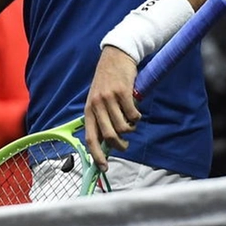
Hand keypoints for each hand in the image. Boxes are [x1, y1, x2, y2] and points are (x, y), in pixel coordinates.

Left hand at [83, 47, 141, 171]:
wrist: (115, 57)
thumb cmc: (107, 83)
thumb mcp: (98, 101)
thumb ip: (101, 119)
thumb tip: (106, 144)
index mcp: (88, 110)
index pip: (90, 138)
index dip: (96, 155)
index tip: (104, 168)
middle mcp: (96, 105)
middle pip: (109, 136)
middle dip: (119, 145)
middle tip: (125, 144)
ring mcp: (109, 99)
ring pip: (123, 127)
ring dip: (130, 129)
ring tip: (130, 122)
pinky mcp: (123, 92)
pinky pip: (133, 115)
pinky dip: (137, 117)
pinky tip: (135, 111)